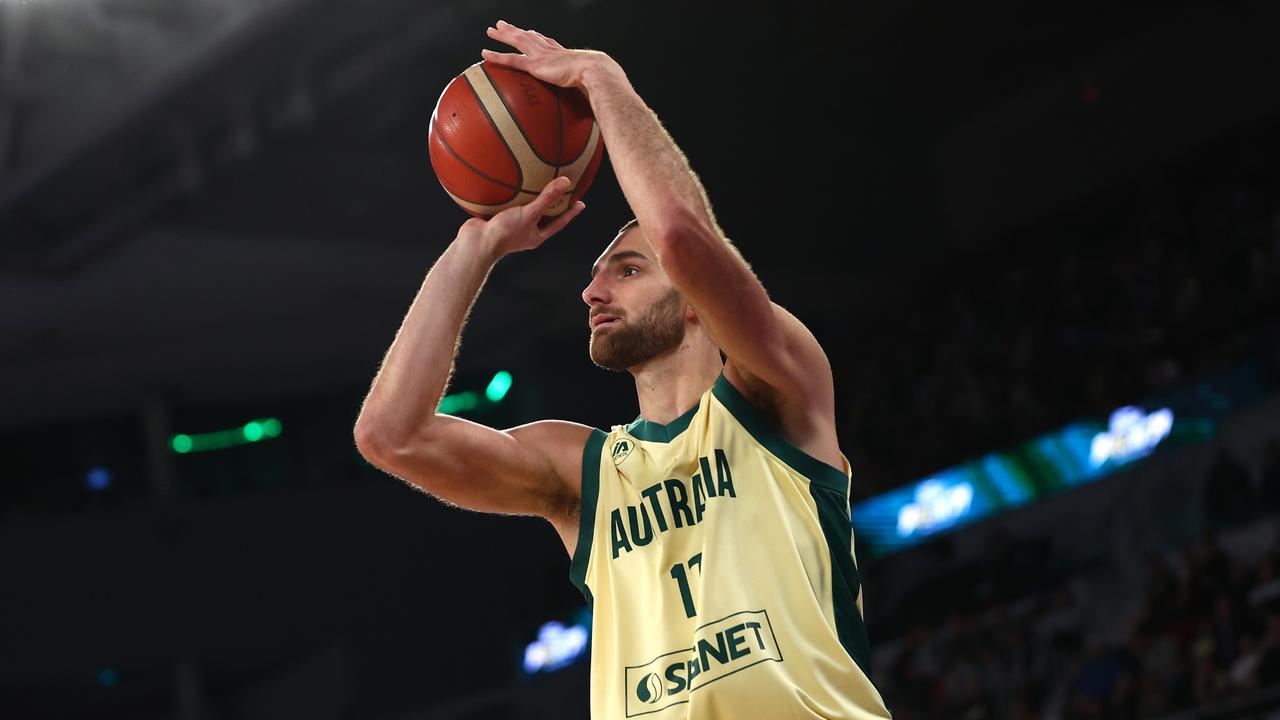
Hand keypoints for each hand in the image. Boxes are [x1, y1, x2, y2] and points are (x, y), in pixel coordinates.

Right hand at [458, 176, 585, 257]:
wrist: (476, 242)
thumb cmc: (505, 232)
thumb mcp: (529, 213)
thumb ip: (546, 198)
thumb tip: (565, 182)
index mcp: (536, 236)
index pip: (559, 222)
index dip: (570, 212)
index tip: (580, 203)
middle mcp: (526, 232)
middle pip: (544, 216)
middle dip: (552, 204)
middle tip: (563, 191)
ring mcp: (512, 226)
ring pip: (525, 210)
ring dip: (532, 199)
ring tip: (539, 184)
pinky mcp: (498, 219)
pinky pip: (509, 206)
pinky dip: (512, 196)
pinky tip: (512, 184)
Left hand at [481, 20, 622, 88]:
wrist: (596, 73)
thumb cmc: (599, 83)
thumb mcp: (591, 88)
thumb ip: (588, 96)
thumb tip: (594, 110)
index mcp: (564, 55)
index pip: (548, 42)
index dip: (539, 37)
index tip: (533, 32)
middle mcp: (551, 51)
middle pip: (530, 36)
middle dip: (518, 30)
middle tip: (505, 25)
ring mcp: (542, 56)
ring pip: (518, 41)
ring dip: (504, 35)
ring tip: (492, 30)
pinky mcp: (536, 65)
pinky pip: (511, 60)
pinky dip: (497, 56)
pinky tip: (484, 54)